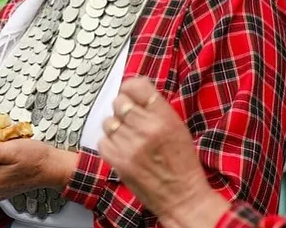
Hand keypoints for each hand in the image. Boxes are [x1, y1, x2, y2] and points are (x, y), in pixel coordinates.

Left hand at [97, 78, 226, 225]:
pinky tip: (122, 150)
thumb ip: (157, 109)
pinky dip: (109, 145)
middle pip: (119, 102)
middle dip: (123, 109)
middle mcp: (146, 128)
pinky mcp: (118, 161)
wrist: (183, 198)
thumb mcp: (178, 128)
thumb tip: (135, 93)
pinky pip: (102, 141)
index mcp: (164, 117)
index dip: (130, 88)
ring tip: (128, 138)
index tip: (129, 93)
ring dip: (115, 128)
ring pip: (108, 122)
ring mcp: (130, 145)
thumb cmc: (183, 164)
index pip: (137, 86)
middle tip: (131, 121)